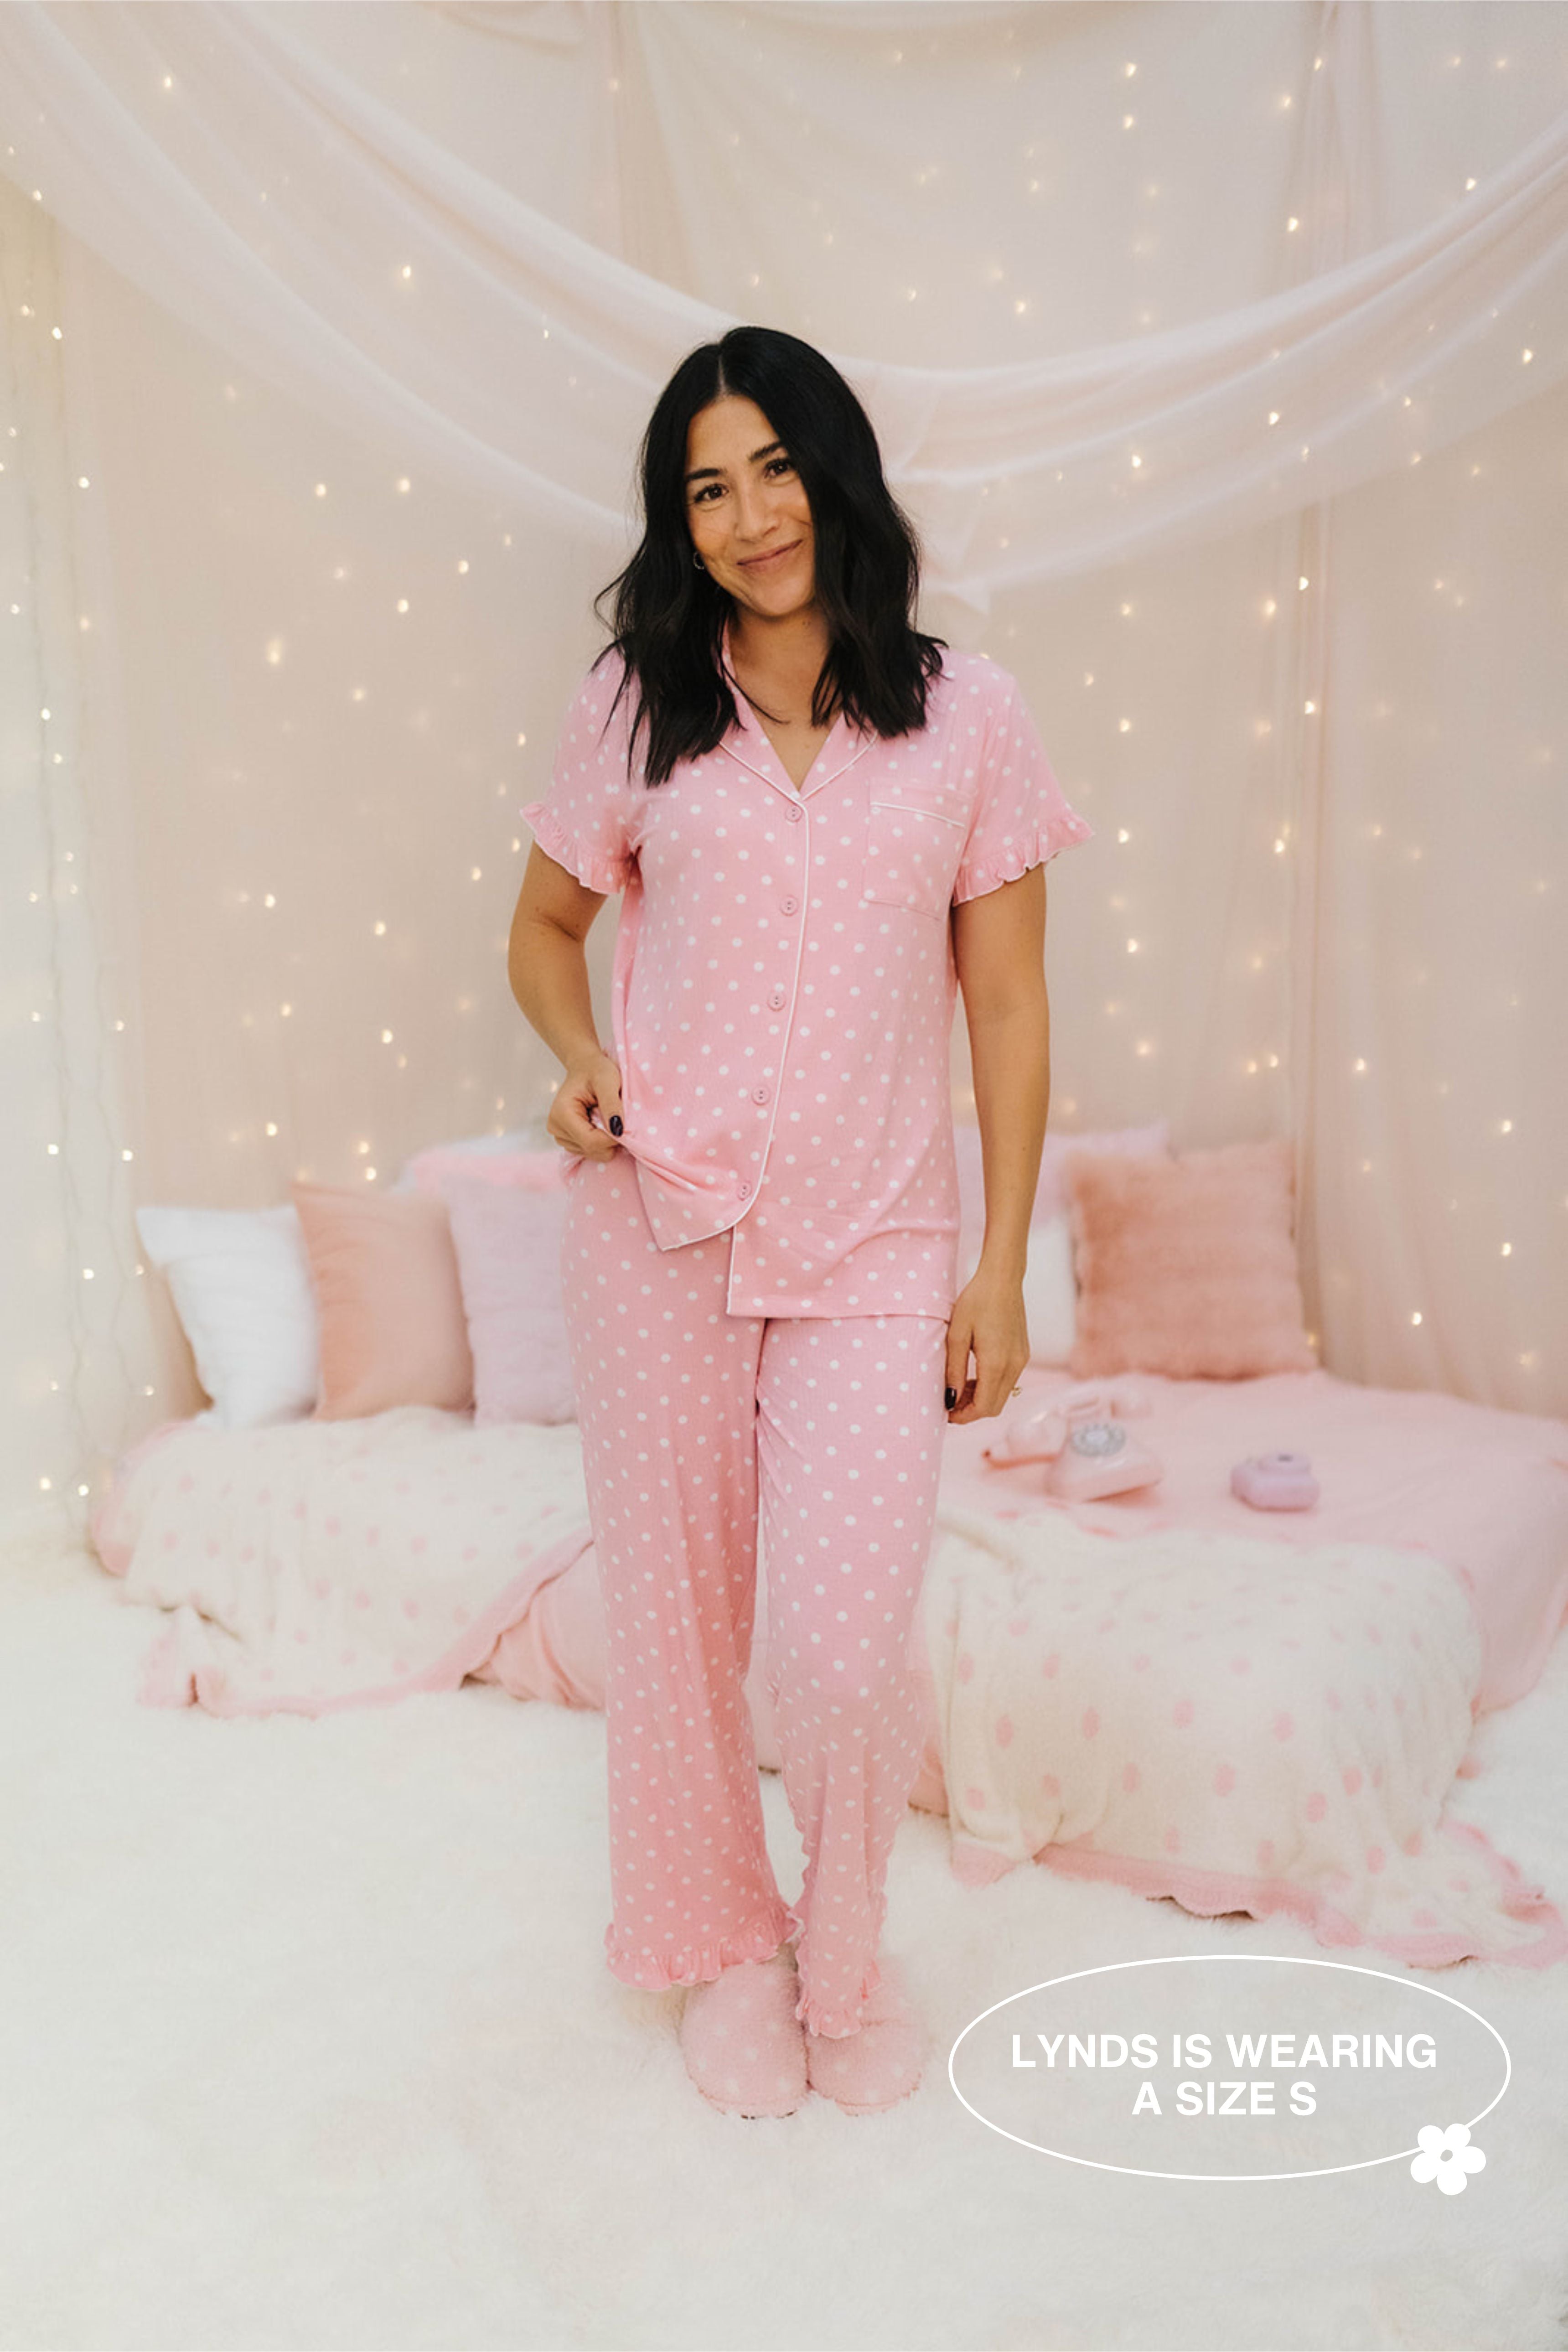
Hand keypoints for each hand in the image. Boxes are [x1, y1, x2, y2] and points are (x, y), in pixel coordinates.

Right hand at [548, 1051, 624, 1161]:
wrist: (585, 1067)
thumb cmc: (596, 1070)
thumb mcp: (607, 1081)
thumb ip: (612, 1105)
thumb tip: (618, 1131)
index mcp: (562, 1114)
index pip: (591, 1142)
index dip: (613, 1138)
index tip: (624, 1124)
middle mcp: (556, 1128)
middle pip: (592, 1150)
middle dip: (610, 1139)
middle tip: (615, 1117)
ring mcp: (560, 1136)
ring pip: (593, 1153)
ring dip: (606, 1139)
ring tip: (605, 1117)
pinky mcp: (567, 1140)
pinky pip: (591, 1151)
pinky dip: (601, 1140)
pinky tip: (600, 1123)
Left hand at [945, 1267, 1029, 1422]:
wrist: (1002, 1278)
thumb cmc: (976, 1301)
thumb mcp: (956, 1335)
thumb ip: (953, 1370)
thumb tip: (949, 1399)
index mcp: (997, 1363)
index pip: (984, 1407)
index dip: (964, 1416)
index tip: (946, 1413)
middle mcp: (1014, 1366)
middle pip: (995, 1407)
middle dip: (971, 1411)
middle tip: (950, 1402)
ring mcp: (1021, 1360)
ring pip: (1002, 1395)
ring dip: (981, 1398)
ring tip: (958, 1387)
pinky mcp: (1023, 1353)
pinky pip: (1008, 1381)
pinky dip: (991, 1385)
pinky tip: (974, 1374)